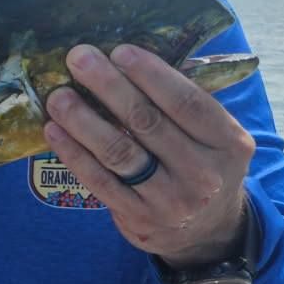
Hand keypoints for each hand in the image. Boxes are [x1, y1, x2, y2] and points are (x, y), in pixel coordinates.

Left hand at [42, 44, 254, 266]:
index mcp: (228, 143)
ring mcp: (170, 200)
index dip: (152, 74)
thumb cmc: (201, 164)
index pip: (187, 102)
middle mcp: (203, 173)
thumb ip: (184, 104)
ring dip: (83, 120)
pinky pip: (100, 181)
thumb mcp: (215, 138)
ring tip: (58, 96)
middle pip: (148, 122)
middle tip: (78, 59)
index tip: (120, 51)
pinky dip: (74, 154)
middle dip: (109, 86)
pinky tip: (54, 130)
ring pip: (119, 152)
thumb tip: (129, 60)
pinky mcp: (139, 218)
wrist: (206, 232)